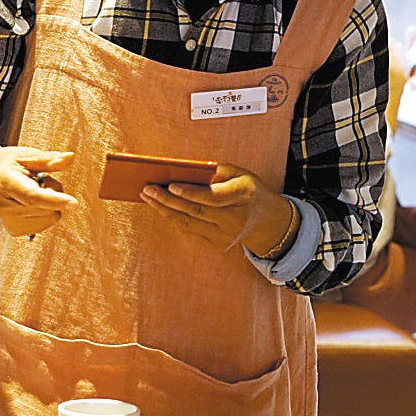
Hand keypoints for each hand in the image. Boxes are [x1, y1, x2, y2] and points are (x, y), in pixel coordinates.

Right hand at [0, 145, 77, 236]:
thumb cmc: (9, 163)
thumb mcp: (26, 155)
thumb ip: (48, 159)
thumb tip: (70, 157)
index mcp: (6, 183)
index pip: (32, 195)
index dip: (53, 199)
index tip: (73, 202)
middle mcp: (4, 206)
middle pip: (47, 207)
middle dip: (54, 192)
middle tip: (41, 180)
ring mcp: (9, 221)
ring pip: (50, 217)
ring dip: (50, 204)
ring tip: (34, 190)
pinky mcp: (14, 230)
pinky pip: (45, 224)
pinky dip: (45, 213)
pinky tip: (32, 203)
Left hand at [138, 161, 289, 252]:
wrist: (268, 222)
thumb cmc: (249, 190)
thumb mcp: (241, 174)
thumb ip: (217, 172)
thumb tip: (185, 170)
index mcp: (242, 196)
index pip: (213, 197)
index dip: (191, 192)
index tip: (170, 184)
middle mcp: (233, 219)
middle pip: (195, 210)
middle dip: (168, 199)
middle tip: (148, 189)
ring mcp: (225, 235)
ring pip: (188, 223)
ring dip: (165, 209)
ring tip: (147, 196)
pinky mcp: (217, 244)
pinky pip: (190, 231)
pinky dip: (173, 218)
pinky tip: (160, 207)